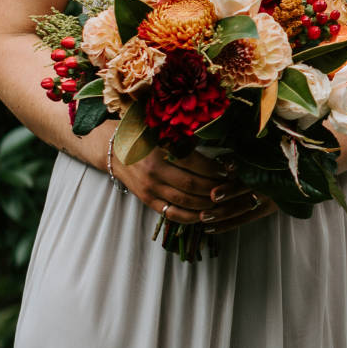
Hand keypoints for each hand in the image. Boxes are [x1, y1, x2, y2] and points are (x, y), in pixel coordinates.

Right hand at [111, 140, 271, 229]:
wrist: (114, 150)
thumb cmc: (144, 135)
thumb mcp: (162, 130)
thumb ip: (186, 136)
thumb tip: (217, 139)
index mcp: (159, 152)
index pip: (194, 164)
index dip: (215, 169)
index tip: (230, 169)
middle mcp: (154, 173)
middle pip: (193, 186)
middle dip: (217, 188)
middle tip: (232, 187)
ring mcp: (150, 190)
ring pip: (186, 203)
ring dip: (208, 204)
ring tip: (224, 200)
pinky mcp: (148, 201)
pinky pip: (173, 214)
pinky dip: (192, 217)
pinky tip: (207, 214)